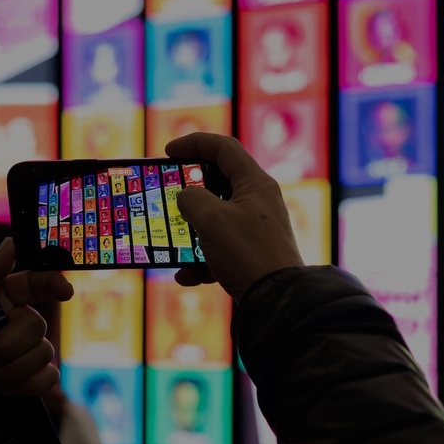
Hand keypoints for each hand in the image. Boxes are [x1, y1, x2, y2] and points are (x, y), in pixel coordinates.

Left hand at [0, 238, 74, 394]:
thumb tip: (12, 245)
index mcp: (3, 295)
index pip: (37, 282)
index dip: (54, 283)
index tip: (65, 292)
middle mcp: (17, 320)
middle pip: (36, 326)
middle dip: (6, 347)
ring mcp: (24, 351)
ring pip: (43, 354)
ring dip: (10, 370)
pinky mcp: (26, 378)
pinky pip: (47, 378)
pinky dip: (26, 385)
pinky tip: (1, 389)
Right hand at [166, 133, 304, 299]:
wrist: (276, 300)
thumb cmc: (247, 253)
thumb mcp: (211, 219)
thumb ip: (191, 198)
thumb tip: (187, 199)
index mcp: (255, 183)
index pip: (223, 148)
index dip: (194, 143)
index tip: (168, 151)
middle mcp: (259, 201)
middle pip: (218, 182)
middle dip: (189, 190)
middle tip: (167, 194)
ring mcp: (256, 228)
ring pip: (215, 219)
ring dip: (190, 230)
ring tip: (171, 241)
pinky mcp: (251, 254)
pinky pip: (220, 249)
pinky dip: (200, 260)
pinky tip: (186, 276)